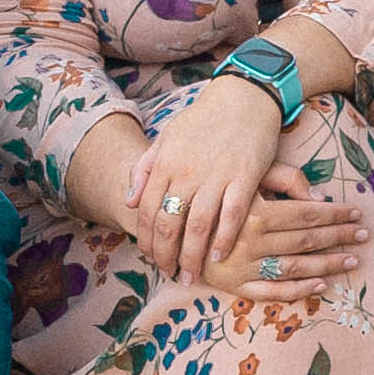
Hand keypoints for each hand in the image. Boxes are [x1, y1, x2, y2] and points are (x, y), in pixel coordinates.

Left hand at [118, 71, 285, 286]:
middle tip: (169, 274)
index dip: (146, 240)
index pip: (146, 211)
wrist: (242, 98)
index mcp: (164, 164)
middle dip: (166, 255)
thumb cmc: (202, 120)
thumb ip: (145, 170)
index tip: (151, 258)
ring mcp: (216, 176)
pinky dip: (223, 240)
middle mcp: (186, 172)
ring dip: (192, 257)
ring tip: (191, 276)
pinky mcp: (245, 177)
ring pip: (198, 227)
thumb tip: (128, 203)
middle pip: (169, 224)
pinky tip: (218, 258)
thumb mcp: (165, 139)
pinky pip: (232, 216)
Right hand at [201, 164, 367, 294]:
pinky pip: (273, 293)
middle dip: (339, 237)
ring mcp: (243, 267)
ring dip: (328, 264)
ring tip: (352, 259)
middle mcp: (250, 242)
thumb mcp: (246, 175)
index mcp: (254, 213)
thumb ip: (284, 179)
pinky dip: (299, 291)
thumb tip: (319, 198)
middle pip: (306, 240)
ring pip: (295, 268)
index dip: (335, 214)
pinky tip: (321, 284)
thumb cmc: (213, 192)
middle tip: (364, 234)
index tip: (357, 213)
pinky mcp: (235, 286)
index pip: (306, 214)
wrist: (169, 220)